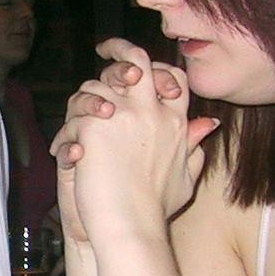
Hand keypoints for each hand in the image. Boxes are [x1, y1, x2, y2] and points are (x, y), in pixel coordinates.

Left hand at [50, 39, 217, 243]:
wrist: (130, 227)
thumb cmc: (156, 210)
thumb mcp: (186, 178)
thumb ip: (196, 148)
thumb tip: (209, 123)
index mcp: (175, 122)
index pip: (173, 76)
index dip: (157, 65)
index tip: (140, 66)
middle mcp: (151, 111)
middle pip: (137, 60)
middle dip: (121, 48)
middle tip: (105, 48)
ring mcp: (122, 115)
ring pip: (97, 83)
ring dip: (85, 99)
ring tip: (78, 123)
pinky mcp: (93, 127)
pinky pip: (75, 112)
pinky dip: (67, 131)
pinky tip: (65, 152)